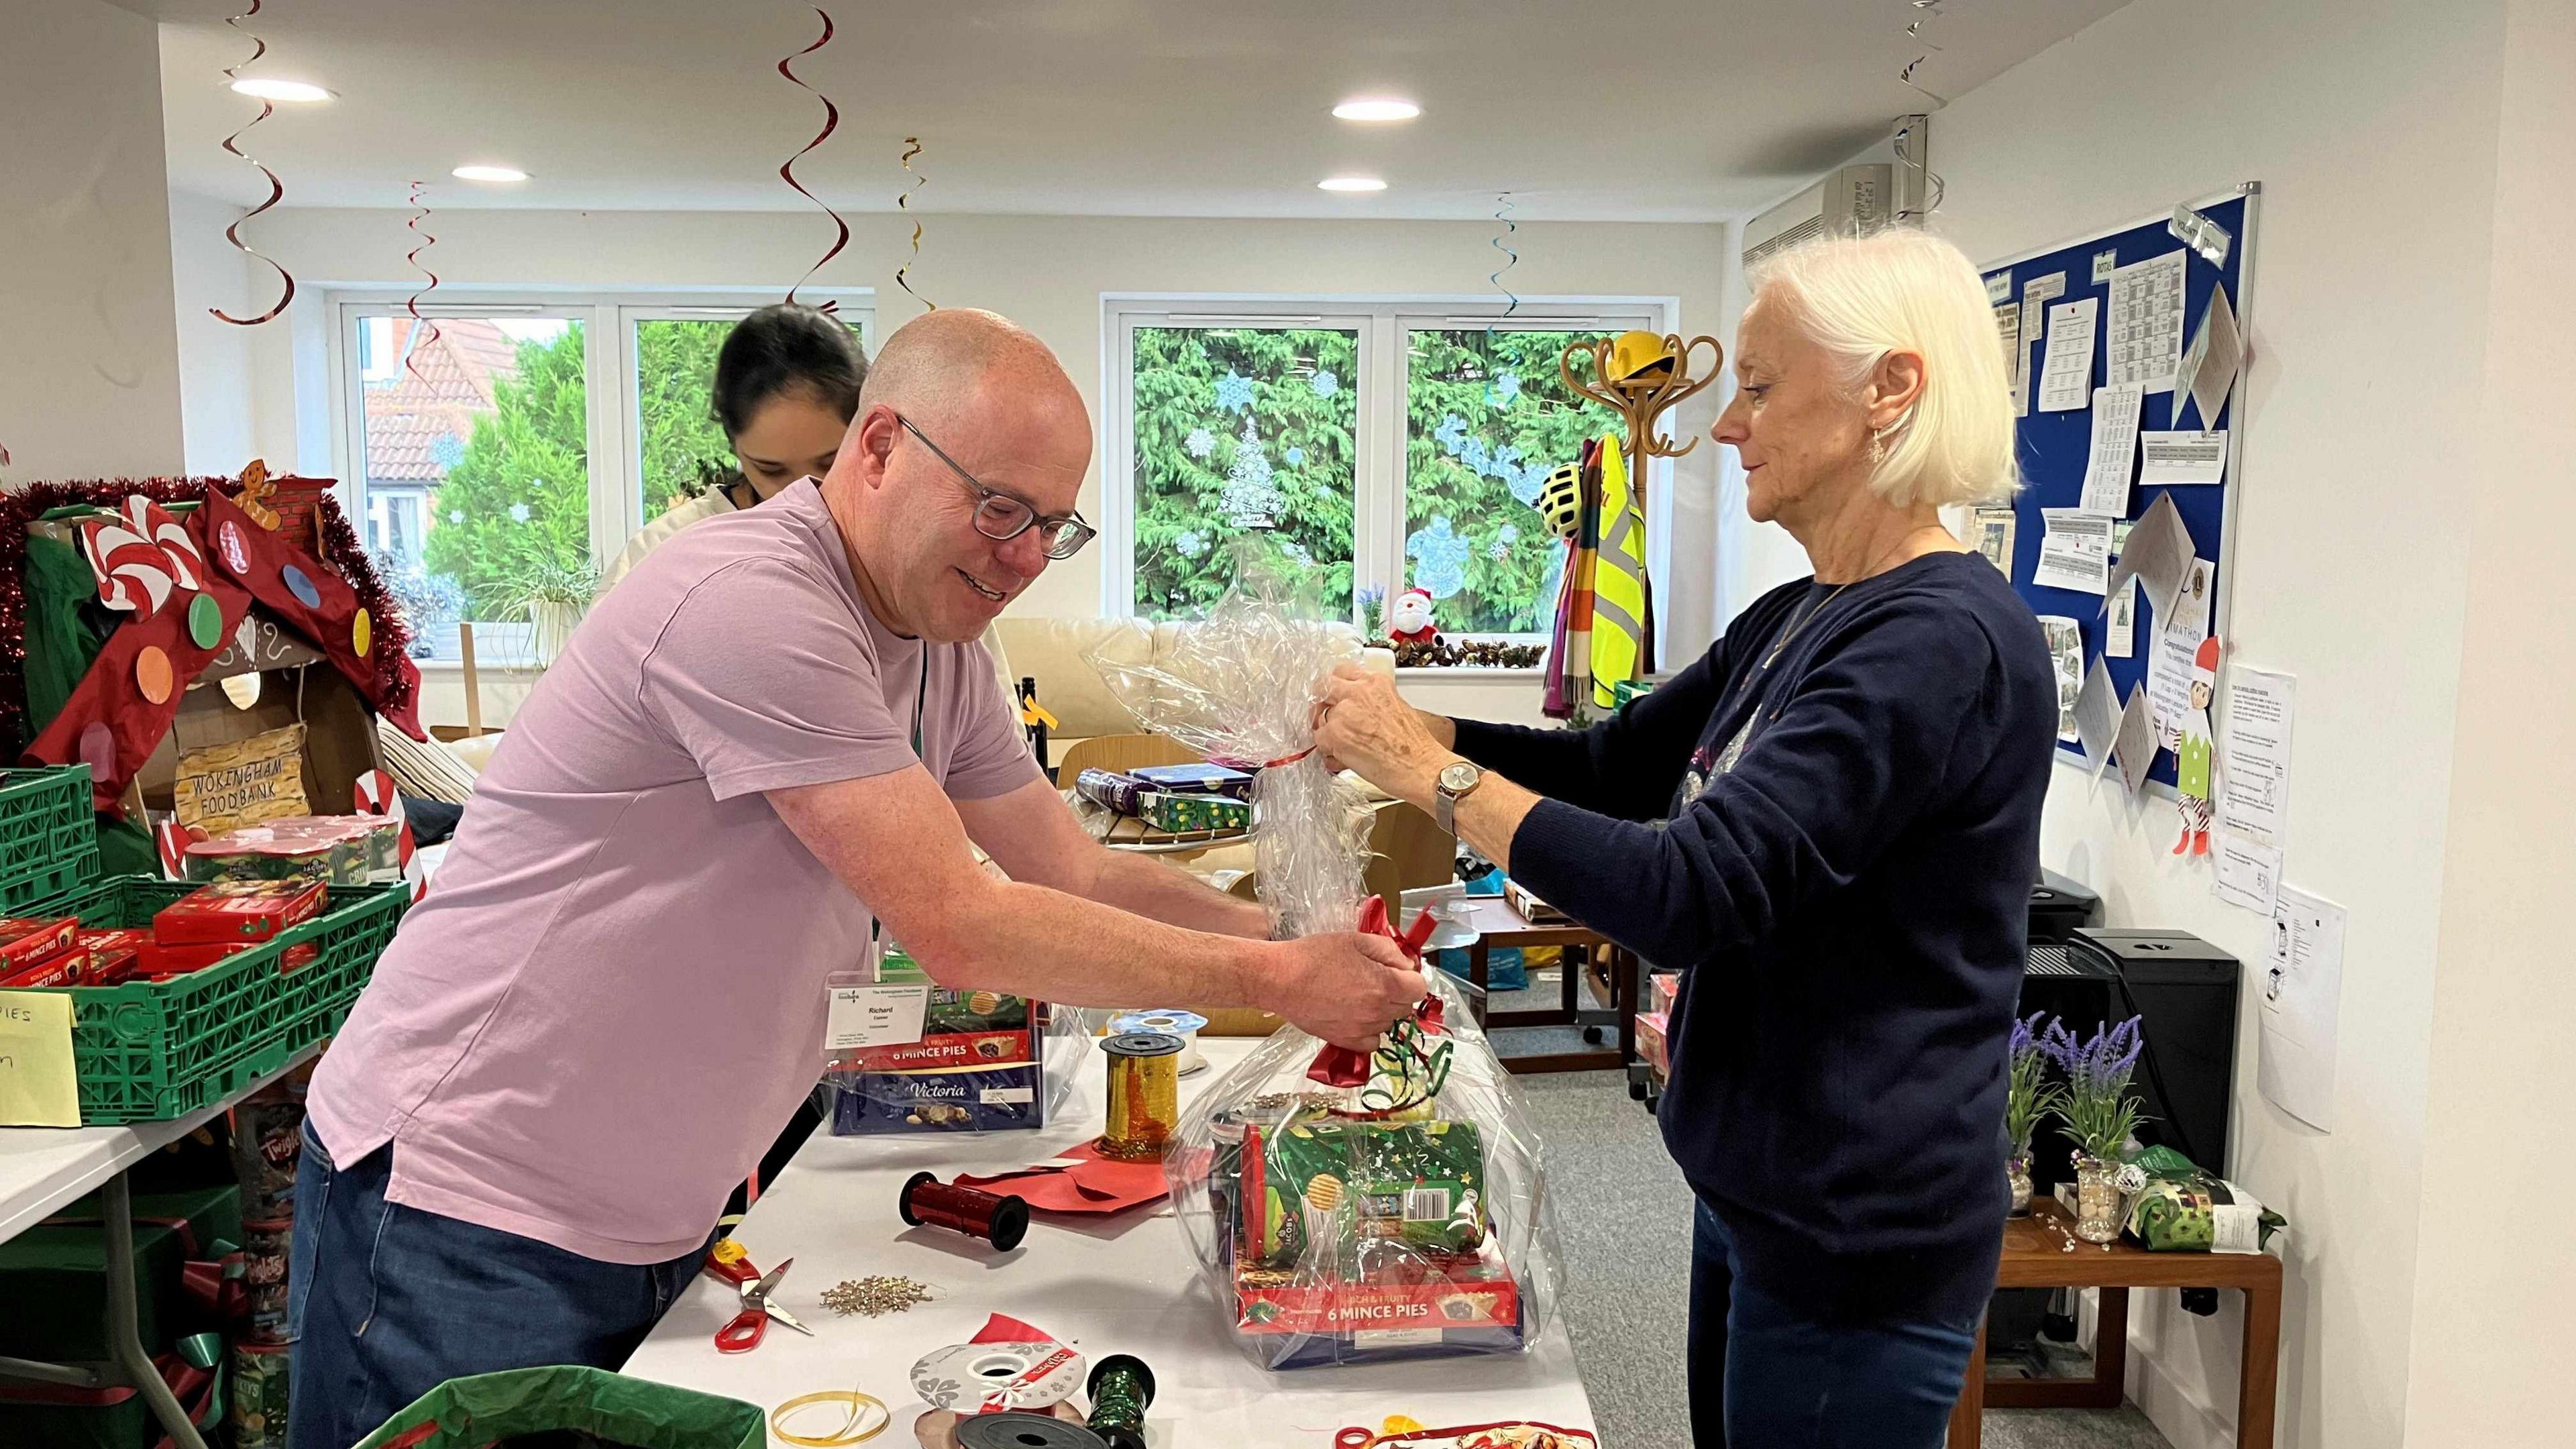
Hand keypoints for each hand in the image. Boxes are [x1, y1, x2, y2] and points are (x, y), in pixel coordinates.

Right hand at [1263, 931, 1428, 1053]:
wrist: (1280, 979)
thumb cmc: (1314, 956)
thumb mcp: (1356, 939)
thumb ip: (1389, 950)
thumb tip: (1406, 964)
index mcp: (1386, 985)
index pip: (1419, 987)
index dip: (1410, 976)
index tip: (1396, 969)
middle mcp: (1378, 1012)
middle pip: (1406, 1006)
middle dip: (1397, 992)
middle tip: (1375, 978)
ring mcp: (1362, 1030)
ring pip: (1389, 1023)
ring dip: (1383, 1010)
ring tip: (1359, 995)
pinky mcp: (1345, 1041)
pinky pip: (1372, 1042)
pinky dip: (1369, 1031)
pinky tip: (1356, 1016)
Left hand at [1311, 663, 1448, 801]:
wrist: (1420, 766)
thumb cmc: (1414, 745)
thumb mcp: (1397, 707)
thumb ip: (1373, 701)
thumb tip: (1356, 708)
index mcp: (1375, 683)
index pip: (1342, 671)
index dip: (1334, 685)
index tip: (1332, 694)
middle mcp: (1357, 692)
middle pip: (1322, 686)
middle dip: (1321, 702)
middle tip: (1323, 716)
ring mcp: (1344, 712)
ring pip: (1320, 718)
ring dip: (1327, 731)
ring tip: (1341, 746)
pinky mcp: (1335, 735)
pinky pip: (1319, 740)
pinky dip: (1328, 751)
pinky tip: (1342, 758)